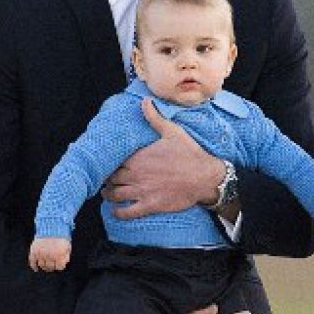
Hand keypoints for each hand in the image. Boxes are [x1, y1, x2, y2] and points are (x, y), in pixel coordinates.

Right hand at [29, 237, 70, 271]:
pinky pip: (32, 261)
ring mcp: (41, 253)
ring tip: (46, 266)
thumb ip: (65, 256)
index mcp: (60, 254)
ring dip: (44, 267)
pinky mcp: (34, 251)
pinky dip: (34, 266)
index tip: (59, 265)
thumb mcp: (67, 246)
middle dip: (52, 267)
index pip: (59, 267)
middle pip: (50, 267)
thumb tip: (62, 264)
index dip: (59, 266)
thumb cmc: (61, 237)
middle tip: (52, 267)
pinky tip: (36, 269)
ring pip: (42, 265)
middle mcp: (50, 255)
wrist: (52, 226)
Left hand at [103, 98, 224, 218]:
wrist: (205, 176)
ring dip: (108, 194)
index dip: (109, 162)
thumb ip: (155, 118)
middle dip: (107, 178)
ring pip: (114, 195)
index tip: (108, 162)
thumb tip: (144, 101)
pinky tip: (115, 210)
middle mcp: (136, 174)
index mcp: (139, 156)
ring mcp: (142, 191)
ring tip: (108, 193)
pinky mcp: (150, 205)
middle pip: (111, 178)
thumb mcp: (173, 132)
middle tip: (108, 178)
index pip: (114, 159)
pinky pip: (127, 212)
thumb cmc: (190, 153)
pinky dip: (118, 212)